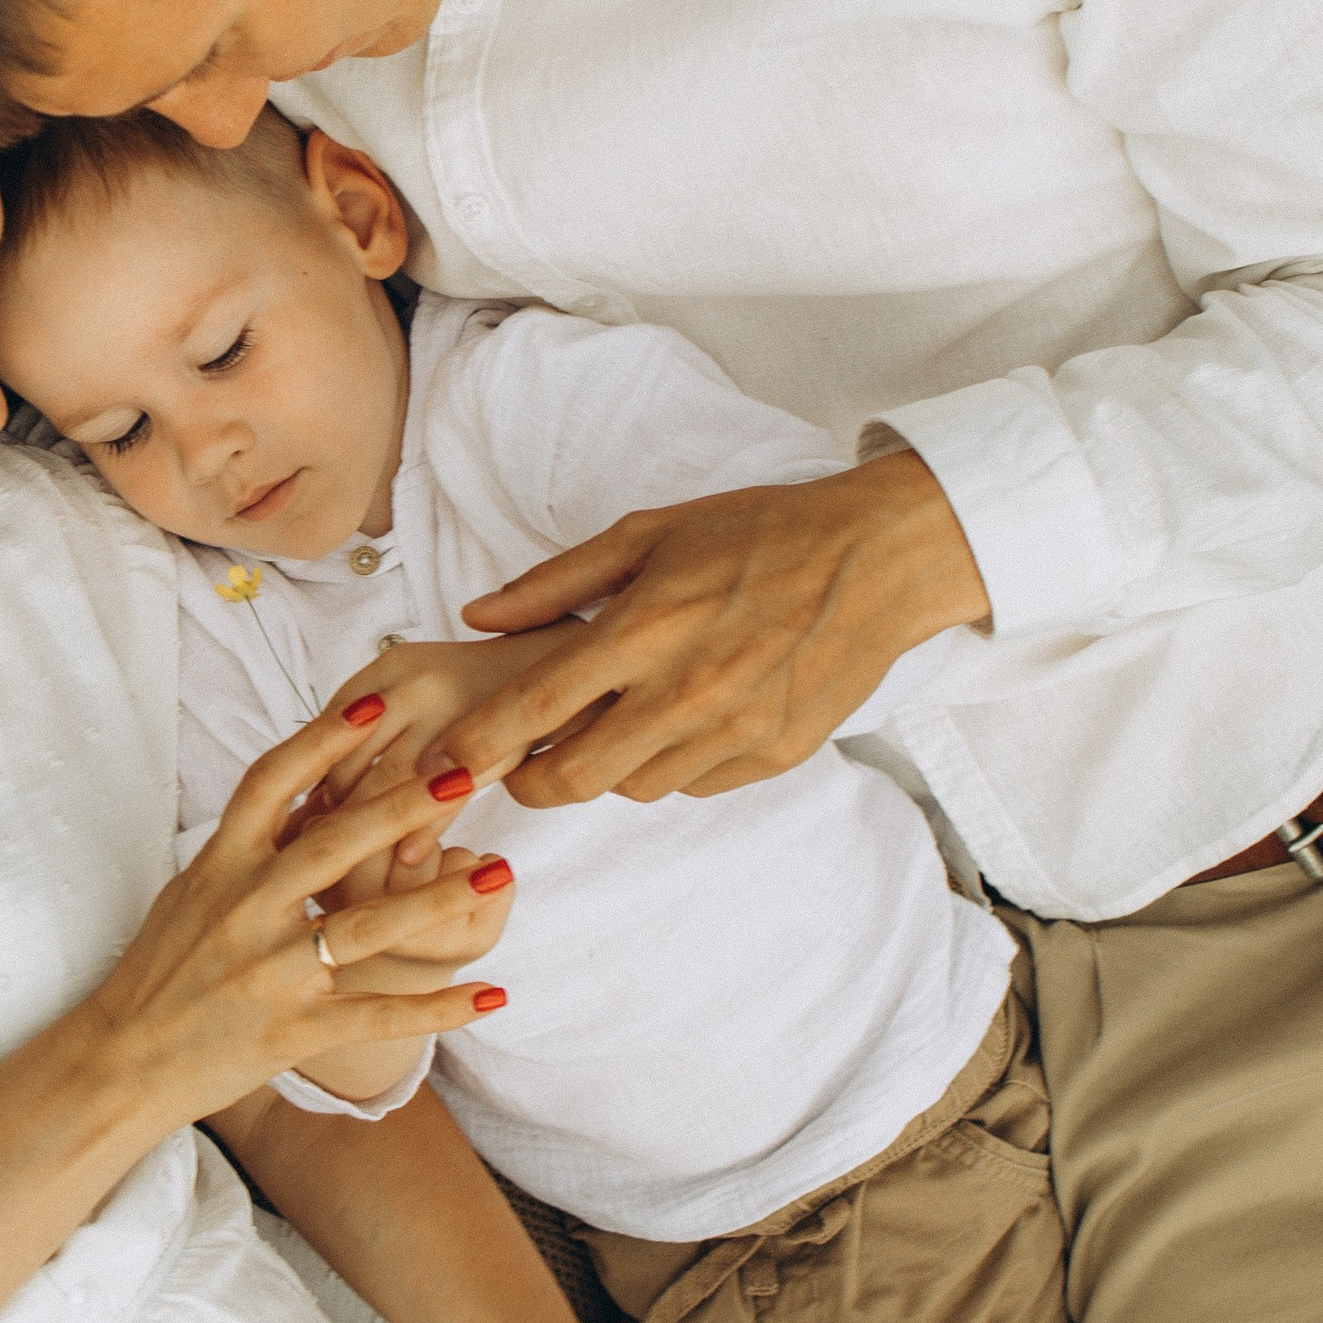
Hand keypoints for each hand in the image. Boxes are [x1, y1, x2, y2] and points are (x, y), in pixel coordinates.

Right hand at [79, 701, 513, 1123]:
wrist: (123, 1060)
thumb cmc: (160, 969)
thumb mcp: (193, 892)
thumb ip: (248, 847)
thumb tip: (303, 794)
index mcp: (219, 865)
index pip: (271, 782)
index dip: (322, 739)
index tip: (376, 704)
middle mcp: (245, 910)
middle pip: (333, 844)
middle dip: (402, 807)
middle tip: (464, 772)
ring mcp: (271, 972)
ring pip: (367, 928)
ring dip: (437, 899)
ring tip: (497, 871)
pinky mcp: (294, 1030)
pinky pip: (378, 1016)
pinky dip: (438, 1007)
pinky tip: (491, 996)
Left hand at [293, 637, 601, 876]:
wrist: (565, 663)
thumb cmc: (480, 690)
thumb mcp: (420, 687)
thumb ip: (372, 728)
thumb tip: (311, 797)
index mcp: (389, 666)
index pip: (325, 733)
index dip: (306, 786)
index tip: (294, 832)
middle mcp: (414, 683)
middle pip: (348, 766)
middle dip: (330, 824)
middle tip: (316, 869)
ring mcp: (455, 709)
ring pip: (389, 787)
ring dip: (370, 838)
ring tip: (356, 880)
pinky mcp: (495, 740)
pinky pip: (443, 799)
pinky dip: (421, 836)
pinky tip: (411, 866)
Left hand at [443, 453, 989, 807]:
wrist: (877, 559)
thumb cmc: (758, 533)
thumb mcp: (649, 534)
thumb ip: (556, 583)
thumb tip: (477, 615)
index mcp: (643, 630)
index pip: (534, 708)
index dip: (477, 745)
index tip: (444, 762)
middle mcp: (685, 693)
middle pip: (573, 778)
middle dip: (530, 780)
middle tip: (519, 762)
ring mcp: (734, 733)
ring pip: (632, 789)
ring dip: (604, 768)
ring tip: (613, 721)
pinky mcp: (773, 757)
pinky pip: (692, 785)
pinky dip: (668, 765)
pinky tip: (677, 721)